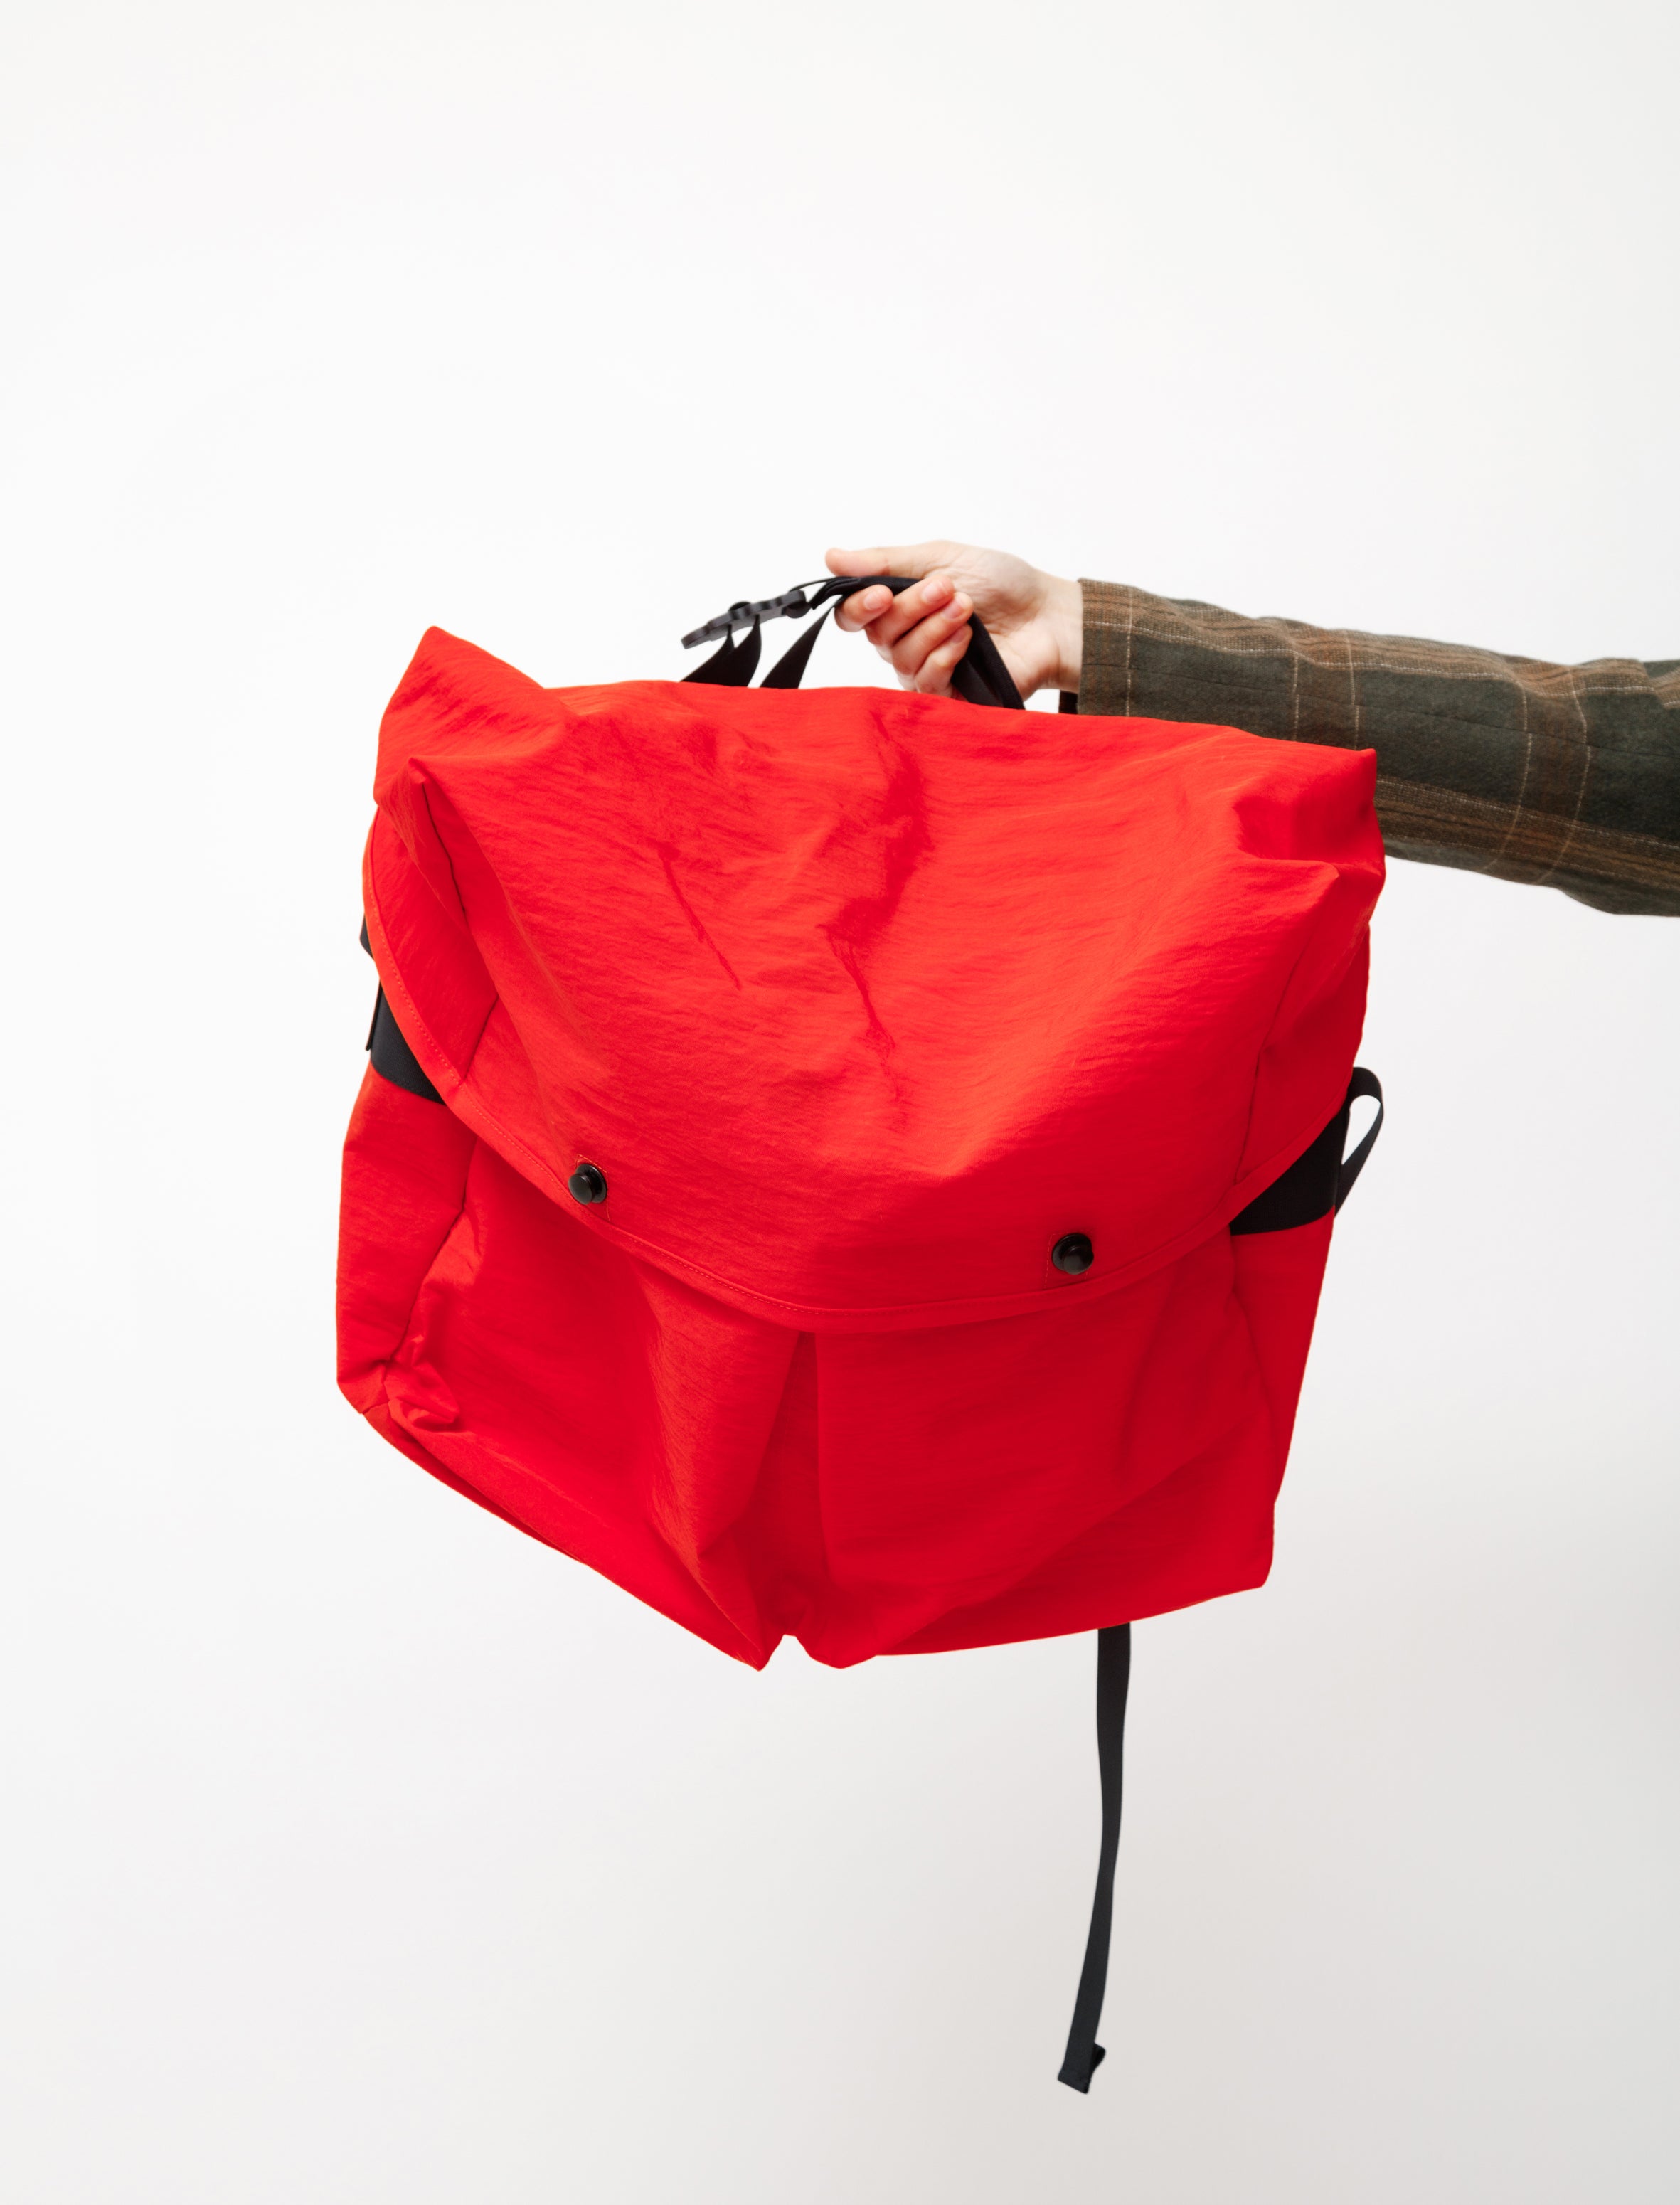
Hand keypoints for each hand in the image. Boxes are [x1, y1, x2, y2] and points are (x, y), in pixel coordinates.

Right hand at [826, 540, 1081, 700]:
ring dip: (934, 628)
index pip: (852, 617)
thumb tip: (830, 557)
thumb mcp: (941, 557)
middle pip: (877, 635)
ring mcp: (924, 669)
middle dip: (911, 607)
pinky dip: (945, 655)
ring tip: (968, 609)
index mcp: (897, 607)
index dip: (858, 608)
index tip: (882, 592)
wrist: (1047, 616)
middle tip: (949, 589)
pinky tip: (969, 641)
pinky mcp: (947, 696)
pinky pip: (924, 683)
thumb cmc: (1001, 584)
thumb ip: (886, 561)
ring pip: (900, 658)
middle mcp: (904, 641)